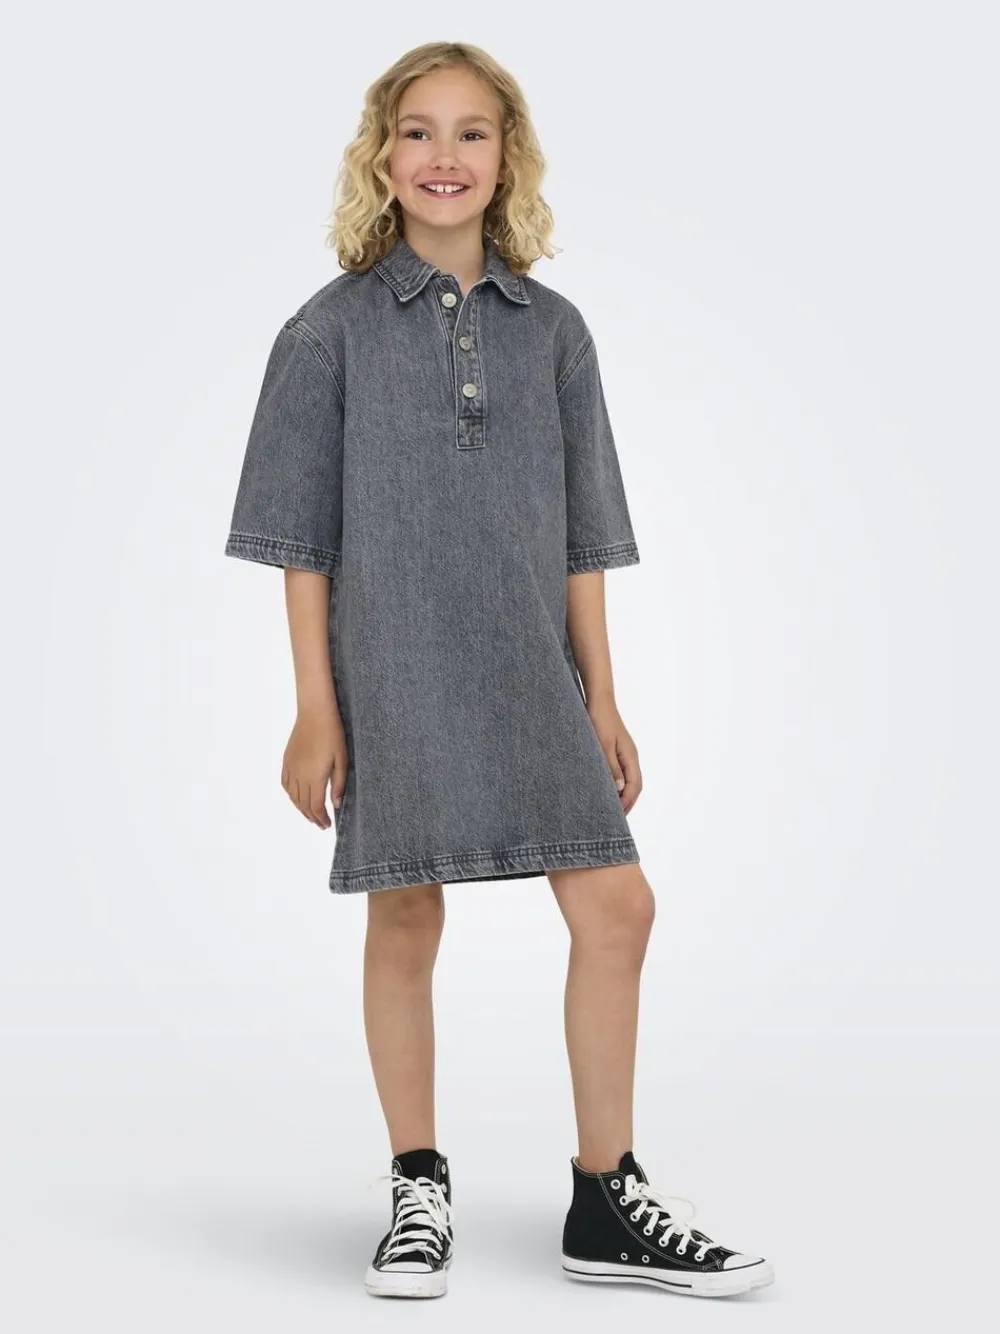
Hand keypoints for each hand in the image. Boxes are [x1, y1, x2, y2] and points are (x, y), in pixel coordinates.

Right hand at [281, 704, 347, 828]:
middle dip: (312, 817)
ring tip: (311, 814)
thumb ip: (338, 784)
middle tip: (321, 824)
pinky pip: (285, 784)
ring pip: (293, 796)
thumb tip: (336, 804)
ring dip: (301, 809)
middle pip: (303, 804)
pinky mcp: (287, 760)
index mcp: (314, 777)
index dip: (321, 818)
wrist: (315, 713)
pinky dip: (291, 795)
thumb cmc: (333, 734)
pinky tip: (297, 797)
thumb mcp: (341, 760)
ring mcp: (291, 768)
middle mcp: (299, 775)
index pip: (316, 806)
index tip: (327, 825)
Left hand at [586, 698, 641, 813]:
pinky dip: (616, 784)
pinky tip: (605, 788)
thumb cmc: (599, 720)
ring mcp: (624, 754)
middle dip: (627, 803)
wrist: (598, 700)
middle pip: (634, 786)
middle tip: (614, 819)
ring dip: (621, 794)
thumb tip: (619, 789)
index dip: (628, 803)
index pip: (635, 786)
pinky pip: (621, 772)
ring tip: (610, 808)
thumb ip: (611, 767)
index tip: (617, 816)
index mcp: (630, 757)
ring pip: (628, 780)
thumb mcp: (603, 746)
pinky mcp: (616, 750)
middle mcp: (630, 757)